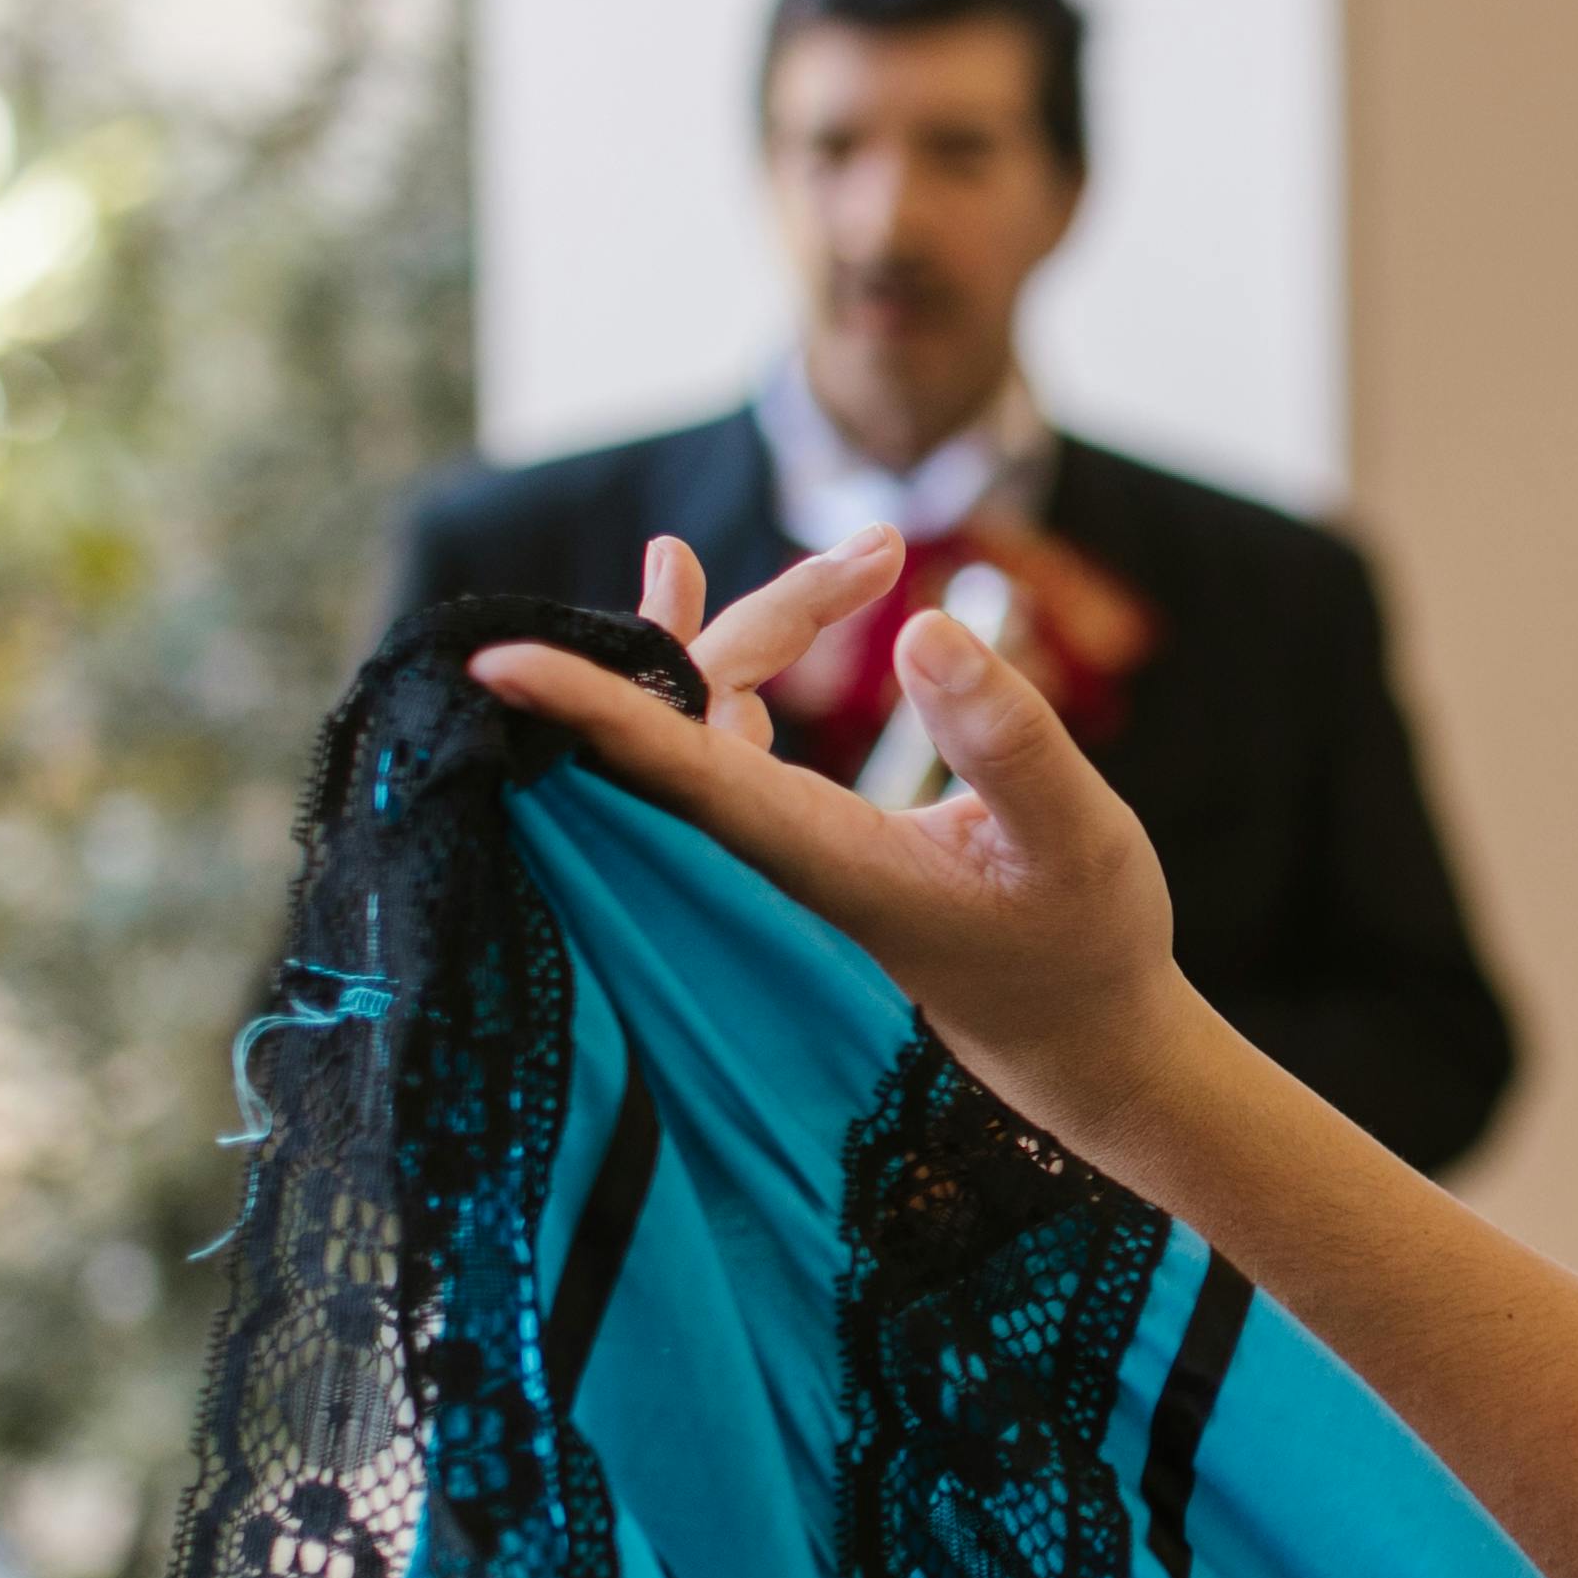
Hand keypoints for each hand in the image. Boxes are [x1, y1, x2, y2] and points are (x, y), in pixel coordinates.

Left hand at [470, 529, 1196, 1144]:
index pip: (678, 773)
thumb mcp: (1075, 833)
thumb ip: (1004, 738)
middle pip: (693, 717)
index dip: (585, 712)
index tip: (495, 662)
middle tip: (876, 549)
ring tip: (760, 553)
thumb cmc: (1082, 941)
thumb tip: (919, 627)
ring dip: (739, 634)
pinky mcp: (796, 836)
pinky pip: (717, 744)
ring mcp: (776, 845)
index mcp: (819, 855)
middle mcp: (773, 850)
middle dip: (746, 620)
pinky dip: (717, 672)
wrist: (1073, 1028)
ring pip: (703, 721)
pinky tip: (722, 624)